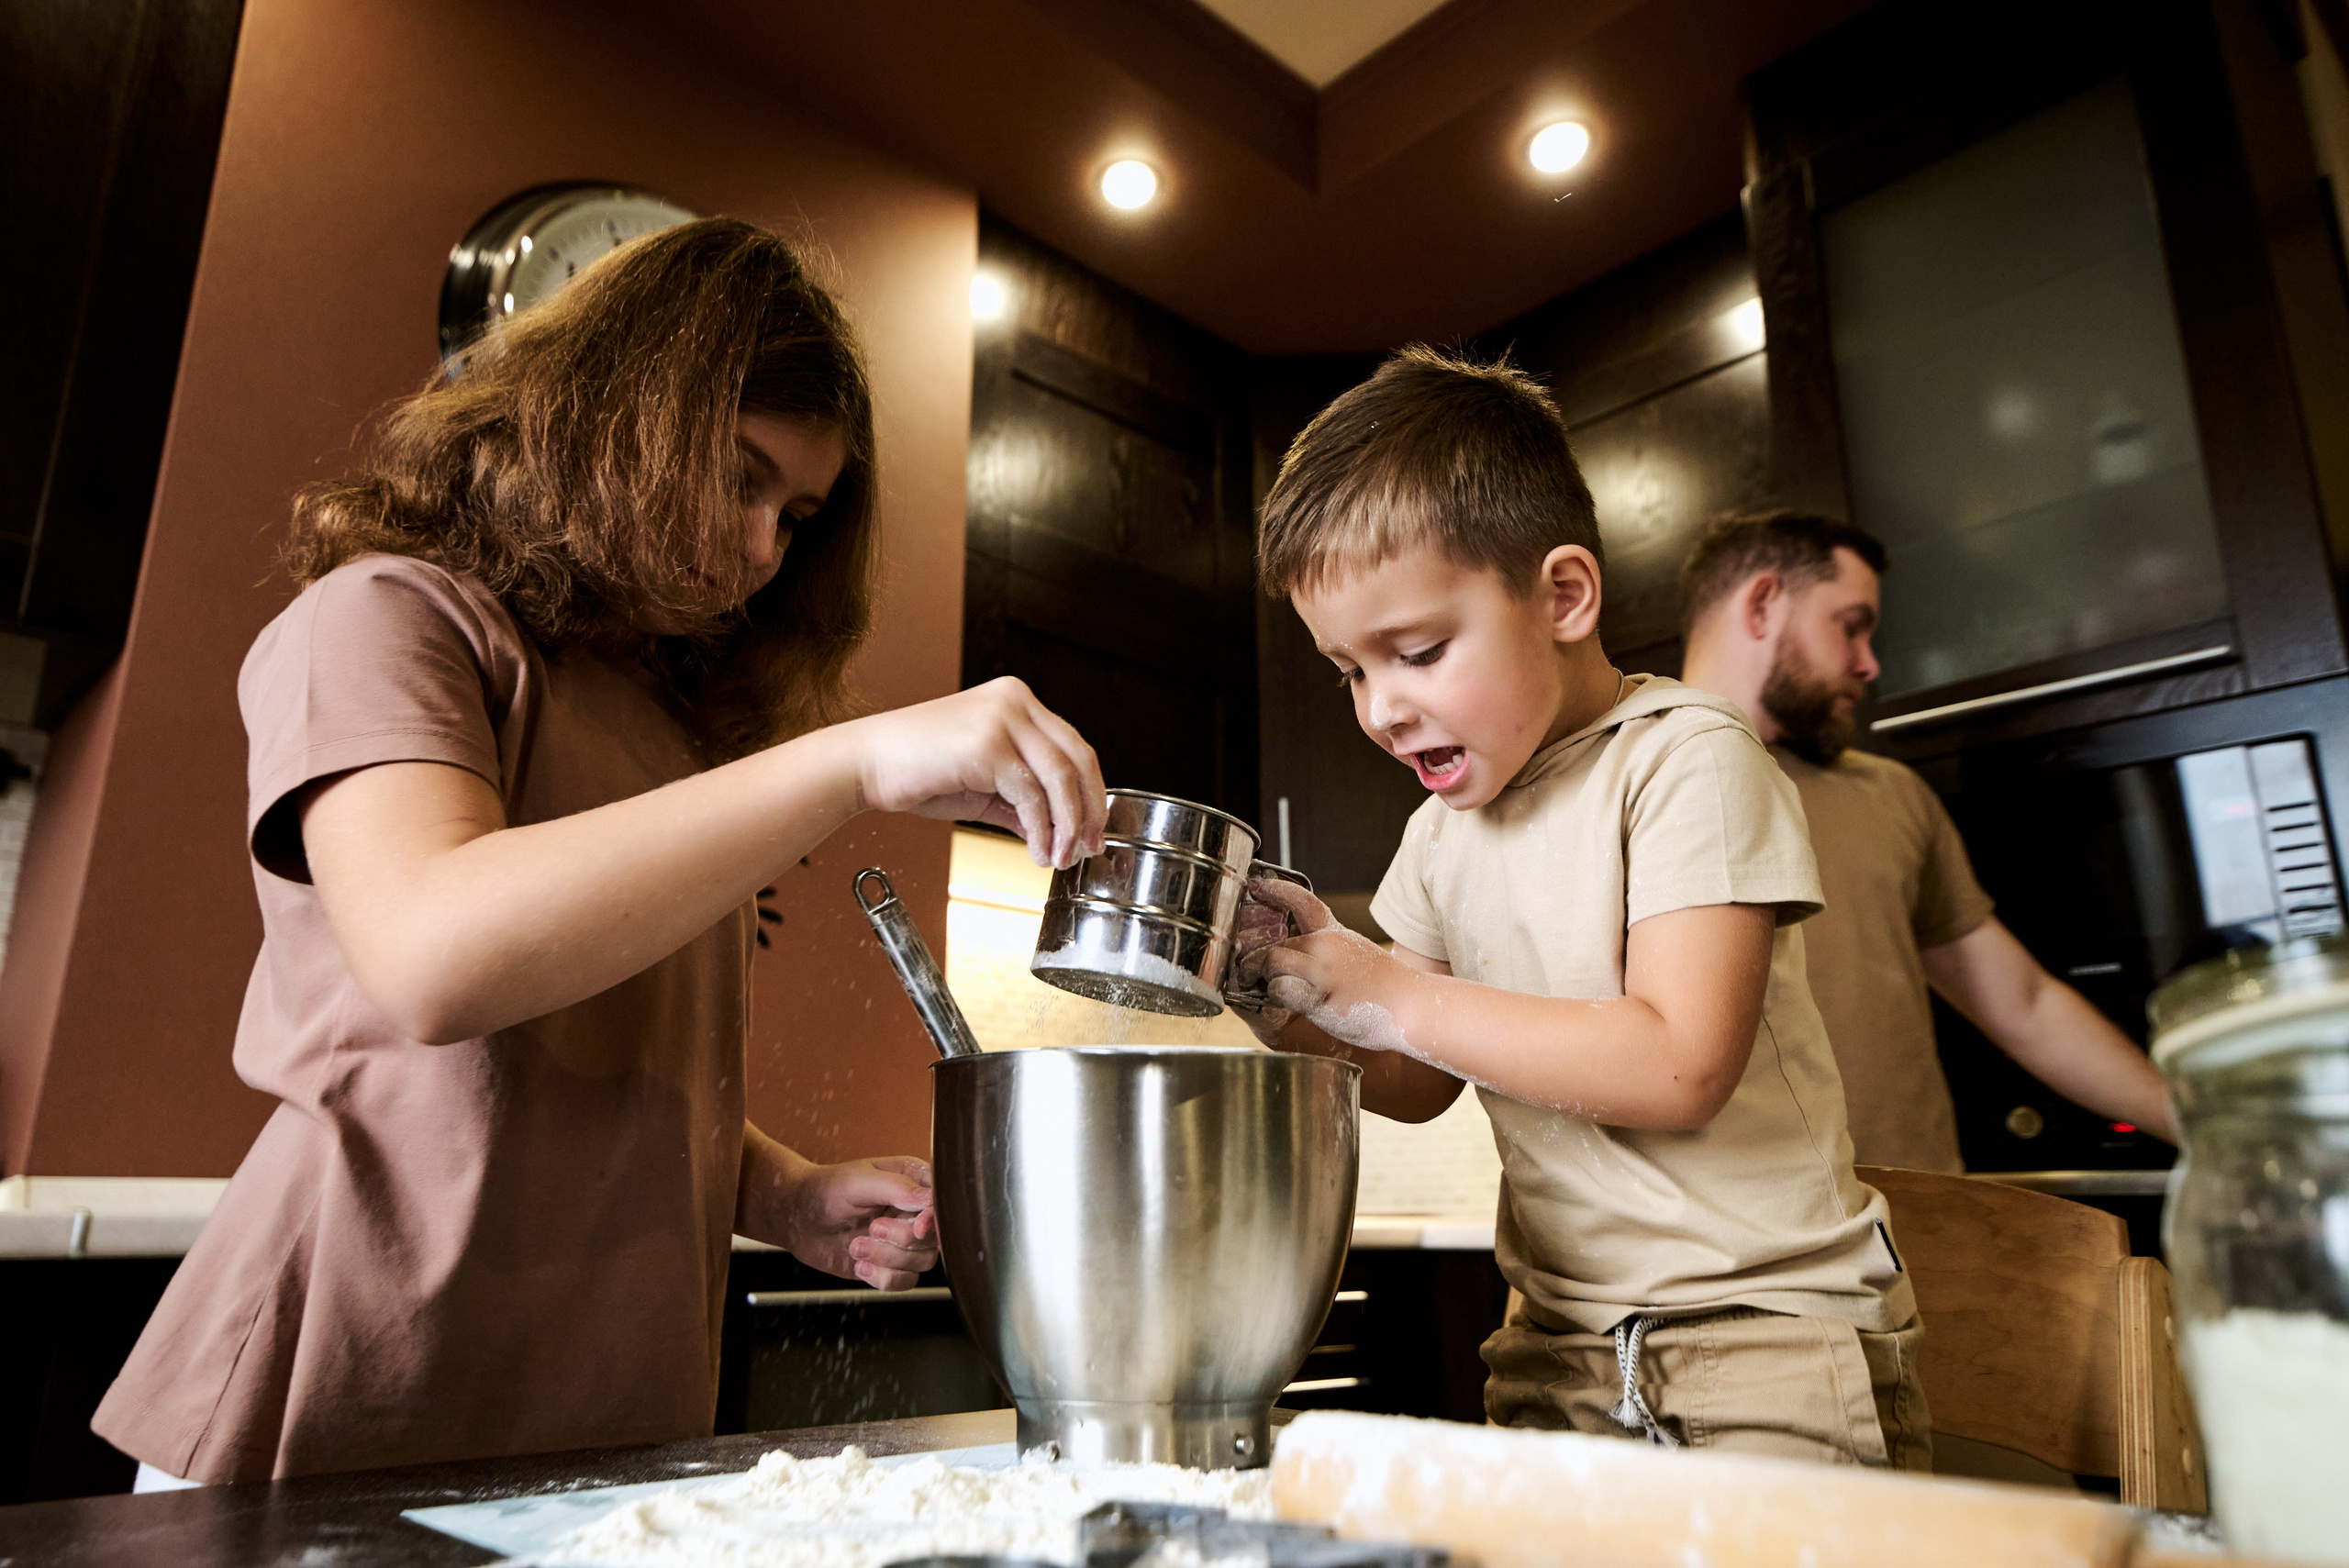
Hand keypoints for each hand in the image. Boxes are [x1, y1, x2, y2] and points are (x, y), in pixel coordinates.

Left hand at [775, 1154, 939, 1290]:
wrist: (797, 1217)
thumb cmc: (826, 1189)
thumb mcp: (859, 1181)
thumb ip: (897, 1188)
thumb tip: (930, 1201)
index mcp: (913, 1181)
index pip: (942, 1203)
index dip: (933, 1219)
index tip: (917, 1227)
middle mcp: (914, 1211)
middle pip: (934, 1238)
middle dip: (900, 1239)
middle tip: (871, 1229)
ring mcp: (903, 1240)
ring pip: (922, 1262)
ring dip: (887, 1259)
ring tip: (856, 1246)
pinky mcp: (890, 1265)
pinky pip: (905, 1282)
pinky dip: (882, 1278)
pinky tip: (860, 1265)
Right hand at [850, 677, 1105, 868]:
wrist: (865, 764)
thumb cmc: (918, 771)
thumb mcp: (984, 786)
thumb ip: (1023, 802)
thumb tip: (1059, 835)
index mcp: (1017, 701)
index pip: (1074, 747)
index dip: (1090, 792)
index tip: (1094, 830)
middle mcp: (1015, 701)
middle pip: (1077, 758)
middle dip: (1089, 811)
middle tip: (1090, 849)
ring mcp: (1002, 719)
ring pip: (1059, 778)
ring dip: (1067, 827)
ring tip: (1060, 859)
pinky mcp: (987, 745)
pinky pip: (1029, 795)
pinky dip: (1040, 830)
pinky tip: (1037, 853)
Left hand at [1234, 878, 1413, 1052]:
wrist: (1411, 1005)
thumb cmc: (1383, 986)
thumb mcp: (1354, 953)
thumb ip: (1326, 947)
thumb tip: (1294, 949)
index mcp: (1335, 933)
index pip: (1302, 901)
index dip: (1276, 890)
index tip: (1256, 885)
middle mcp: (1327, 945)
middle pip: (1276, 942)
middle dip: (1255, 957)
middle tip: (1246, 969)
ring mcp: (1323, 969)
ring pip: (1272, 961)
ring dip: (1262, 976)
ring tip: (1263, 986)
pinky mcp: (1320, 996)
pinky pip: (1280, 987)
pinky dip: (1274, 994)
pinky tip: (1283, 999)